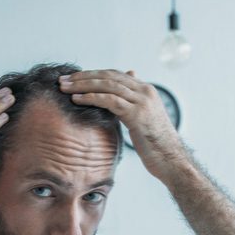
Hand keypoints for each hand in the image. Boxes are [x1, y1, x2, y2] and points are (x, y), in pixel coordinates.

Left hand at [59, 69, 186, 179]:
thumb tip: (118, 101)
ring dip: (82, 85)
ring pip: (107, 85)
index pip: (114, 75)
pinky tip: (76, 99)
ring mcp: (142, 101)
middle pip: (108, 76)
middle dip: (83, 77)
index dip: (92, 75)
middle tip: (63, 79)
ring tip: (64, 87)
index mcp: (145, 90)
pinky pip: (109, 100)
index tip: (73, 78)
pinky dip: (90, 98)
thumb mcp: (142, 121)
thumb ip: (131, 107)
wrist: (171, 160)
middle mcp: (144, 91)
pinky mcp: (137, 114)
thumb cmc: (155, 145)